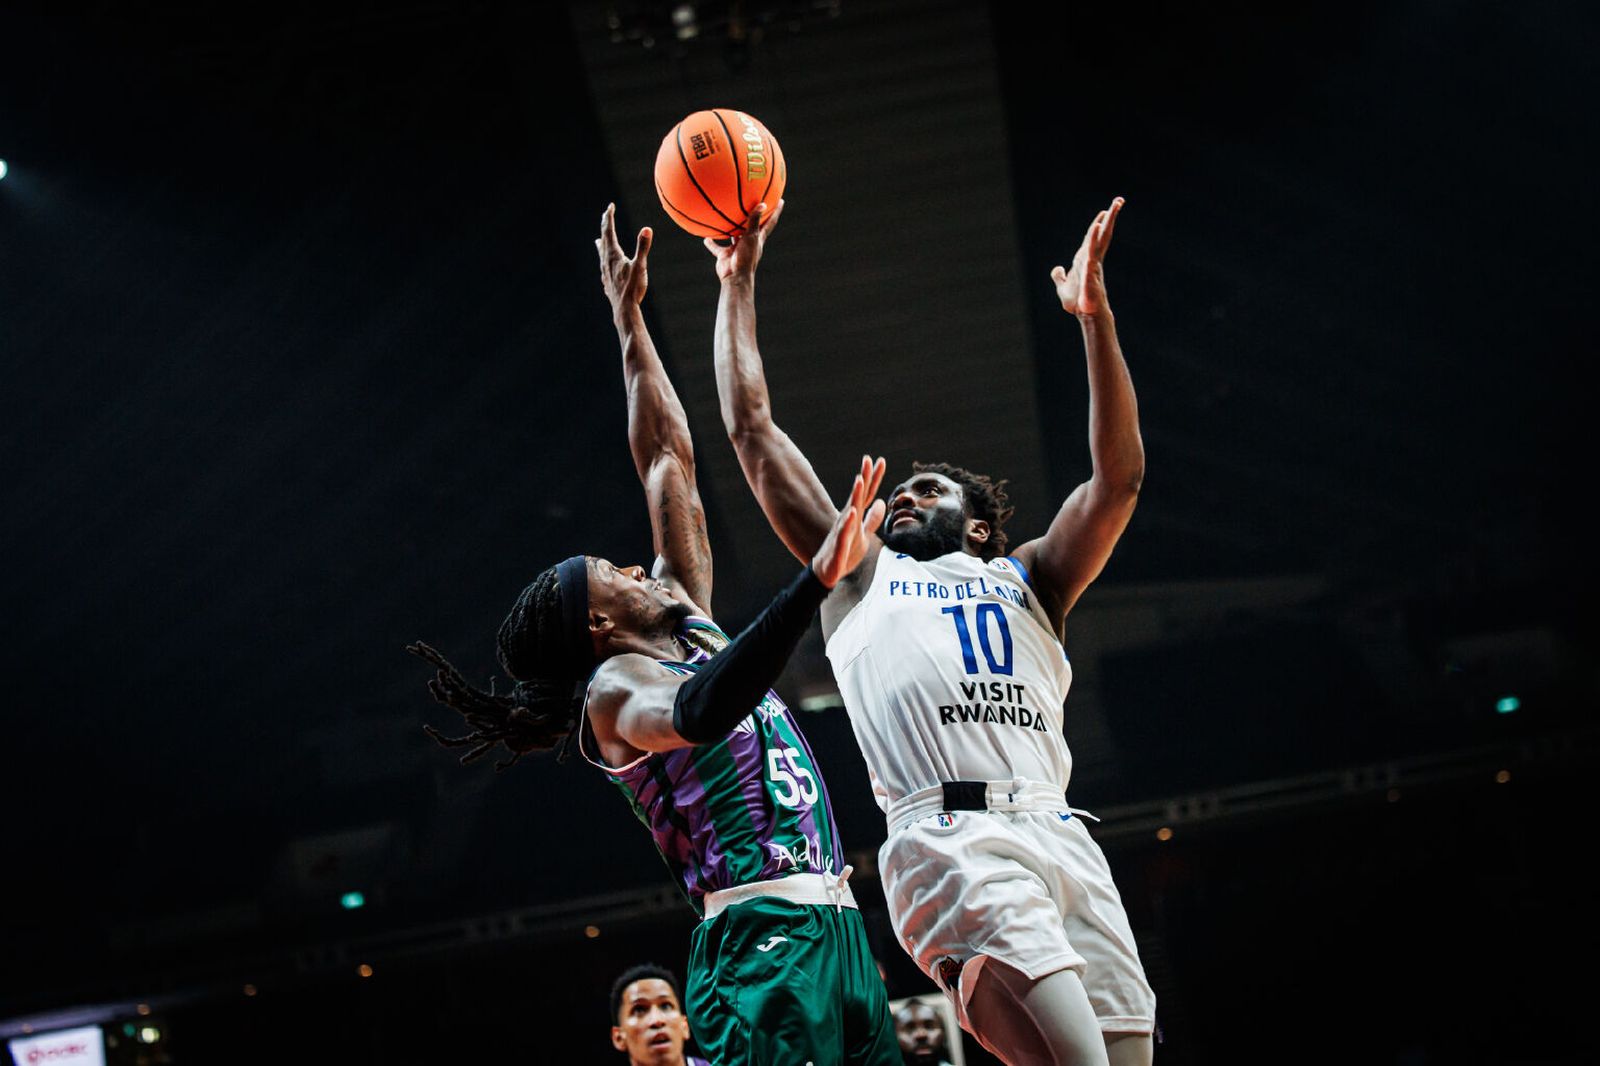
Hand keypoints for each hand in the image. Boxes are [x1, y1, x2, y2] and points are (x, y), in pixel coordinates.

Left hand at [597, 202, 650, 314]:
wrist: (624, 310)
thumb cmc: (633, 288)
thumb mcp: (640, 266)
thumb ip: (643, 247)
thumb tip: (647, 229)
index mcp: (613, 255)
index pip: (609, 231)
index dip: (609, 217)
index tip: (610, 206)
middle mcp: (606, 261)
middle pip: (603, 239)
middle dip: (605, 225)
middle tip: (606, 215)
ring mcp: (605, 272)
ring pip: (601, 254)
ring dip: (601, 244)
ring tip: (598, 240)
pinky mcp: (607, 282)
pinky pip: (603, 268)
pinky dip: (603, 262)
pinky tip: (604, 267)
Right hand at [703, 199, 783, 282]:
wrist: (735, 277)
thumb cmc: (746, 258)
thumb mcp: (751, 237)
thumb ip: (754, 221)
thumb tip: (762, 204)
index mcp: (758, 238)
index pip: (769, 222)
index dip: (775, 212)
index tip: (781, 201)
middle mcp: (748, 242)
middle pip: (752, 227)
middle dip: (753, 217)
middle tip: (753, 203)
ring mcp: (736, 249)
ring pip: (733, 236)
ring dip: (730, 229)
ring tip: (726, 217)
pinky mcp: (725, 255)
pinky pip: (717, 247)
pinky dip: (712, 243)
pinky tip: (706, 237)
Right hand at [811, 455, 887, 587]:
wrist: (827, 572)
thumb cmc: (845, 552)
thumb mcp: (864, 534)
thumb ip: (872, 519)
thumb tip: (882, 502)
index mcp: (855, 516)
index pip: (867, 494)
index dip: (873, 478)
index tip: (880, 460)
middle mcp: (848, 520)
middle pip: (858, 496)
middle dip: (864, 478)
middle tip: (868, 459)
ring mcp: (842, 532)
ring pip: (850, 511)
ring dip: (855, 496)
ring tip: (860, 480)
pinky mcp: (839, 547)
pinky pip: (844, 533)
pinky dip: (848, 523)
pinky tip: (852, 512)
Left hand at [1052, 196, 1122, 317]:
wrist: (1085, 314)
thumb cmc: (1078, 302)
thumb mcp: (1062, 287)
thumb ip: (1059, 277)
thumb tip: (1057, 269)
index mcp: (1086, 259)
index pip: (1093, 238)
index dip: (1098, 224)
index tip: (1104, 212)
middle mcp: (1093, 257)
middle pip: (1103, 233)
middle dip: (1111, 216)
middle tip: (1119, 200)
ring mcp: (1094, 261)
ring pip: (1102, 237)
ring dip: (1109, 220)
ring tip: (1116, 203)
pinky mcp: (1092, 269)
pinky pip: (1093, 249)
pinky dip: (1094, 237)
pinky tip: (1097, 225)